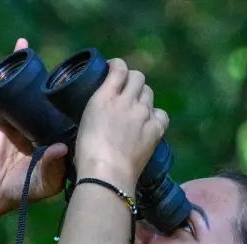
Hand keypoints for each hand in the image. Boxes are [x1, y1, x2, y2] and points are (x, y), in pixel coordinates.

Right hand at [0, 38, 68, 217]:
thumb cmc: (23, 189)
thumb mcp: (46, 182)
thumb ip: (53, 166)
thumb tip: (60, 147)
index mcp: (59, 138)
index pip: (74, 116)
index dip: (84, 104)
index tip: (99, 89)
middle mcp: (44, 124)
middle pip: (57, 98)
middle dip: (66, 82)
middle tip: (79, 65)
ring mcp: (25, 116)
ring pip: (35, 87)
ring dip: (40, 67)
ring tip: (51, 50)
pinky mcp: (5, 112)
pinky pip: (9, 85)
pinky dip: (14, 65)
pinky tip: (21, 46)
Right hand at [74, 59, 168, 188]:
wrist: (107, 174)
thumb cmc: (87, 155)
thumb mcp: (84, 124)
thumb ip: (96, 111)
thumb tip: (102, 114)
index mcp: (104, 97)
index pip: (119, 68)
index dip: (118, 66)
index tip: (114, 72)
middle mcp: (126, 100)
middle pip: (138, 77)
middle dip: (132, 81)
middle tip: (126, 92)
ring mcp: (143, 114)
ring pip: (149, 93)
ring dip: (142, 97)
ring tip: (136, 109)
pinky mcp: (156, 130)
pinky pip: (161, 114)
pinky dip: (155, 116)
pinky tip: (149, 122)